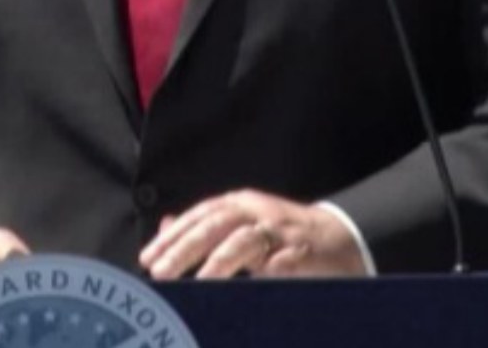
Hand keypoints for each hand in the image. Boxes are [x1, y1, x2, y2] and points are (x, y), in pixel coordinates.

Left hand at [139, 189, 367, 279]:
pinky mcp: (303, 248)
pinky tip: (255, 281)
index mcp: (238, 205)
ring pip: (246, 240)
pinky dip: (269, 268)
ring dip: (222, 261)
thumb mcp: (240, 229)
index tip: (148, 259)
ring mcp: (280, 229)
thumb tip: (164, 227)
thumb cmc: (281, 237)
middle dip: (185, 249)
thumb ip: (204, 230)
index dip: (173, 237)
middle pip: (214, 225)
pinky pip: (284, 258)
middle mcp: (256, 211)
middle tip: (161, 272)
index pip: (198, 216)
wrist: (339, 237)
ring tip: (201, 282)